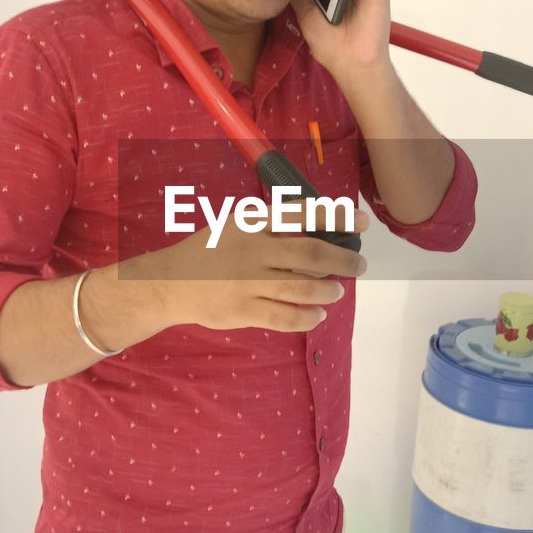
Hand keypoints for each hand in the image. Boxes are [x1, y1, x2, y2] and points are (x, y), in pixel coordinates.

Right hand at [153, 199, 369, 332]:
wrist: (170, 282)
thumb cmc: (209, 251)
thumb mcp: (236, 226)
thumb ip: (271, 228)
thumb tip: (320, 234)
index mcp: (252, 223)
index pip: (303, 215)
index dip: (337, 218)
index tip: (362, 223)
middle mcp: (254, 251)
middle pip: (311, 256)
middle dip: (343, 261)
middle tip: (359, 266)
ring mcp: (248, 283)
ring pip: (303, 289)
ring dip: (328, 291)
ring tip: (337, 291)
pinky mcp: (243, 311)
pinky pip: (285, 317)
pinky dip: (308, 317)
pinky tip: (318, 315)